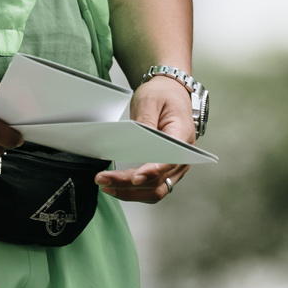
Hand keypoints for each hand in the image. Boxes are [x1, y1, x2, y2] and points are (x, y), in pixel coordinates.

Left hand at [97, 75, 193, 205]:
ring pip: (156, 190)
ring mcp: (175, 167)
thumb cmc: (163, 96)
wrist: (172, 94)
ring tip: (107, 186)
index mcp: (182, 136)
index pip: (169, 160)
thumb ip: (144, 121)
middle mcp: (182, 157)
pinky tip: (117, 186)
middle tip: (104, 179)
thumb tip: (135, 141)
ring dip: (131, 193)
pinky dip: (135, 191)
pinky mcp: (165, 171)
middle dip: (129, 184)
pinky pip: (152, 188)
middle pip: (158, 180)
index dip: (151, 172)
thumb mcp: (150, 100)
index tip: (134, 177)